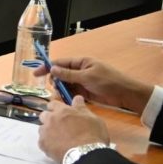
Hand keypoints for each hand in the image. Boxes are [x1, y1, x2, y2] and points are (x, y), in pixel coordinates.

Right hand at [35, 56, 153, 112]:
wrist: (126, 95)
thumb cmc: (108, 81)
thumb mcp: (87, 76)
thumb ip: (68, 74)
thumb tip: (52, 69)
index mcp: (81, 62)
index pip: (60, 62)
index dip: (47, 67)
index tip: (36, 73)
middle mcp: (80, 70)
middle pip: (61, 74)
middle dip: (55, 81)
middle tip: (55, 88)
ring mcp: (82, 81)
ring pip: (65, 85)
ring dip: (60, 90)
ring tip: (60, 97)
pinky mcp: (84, 92)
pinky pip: (71, 93)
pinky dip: (67, 96)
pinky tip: (65, 101)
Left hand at [38, 97, 110, 162]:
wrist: (86, 154)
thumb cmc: (93, 135)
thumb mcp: (93, 118)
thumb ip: (82, 107)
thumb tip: (77, 97)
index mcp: (63, 110)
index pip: (53, 103)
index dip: (56, 108)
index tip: (60, 112)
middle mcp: (51, 118)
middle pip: (44, 115)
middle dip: (49, 118)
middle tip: (59, 125)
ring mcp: (45, 131)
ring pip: (42, 128)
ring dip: (48, 131)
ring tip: (58, 138)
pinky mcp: (43, 143)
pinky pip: (42, 141)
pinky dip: (47, 143)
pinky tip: (56, 147)